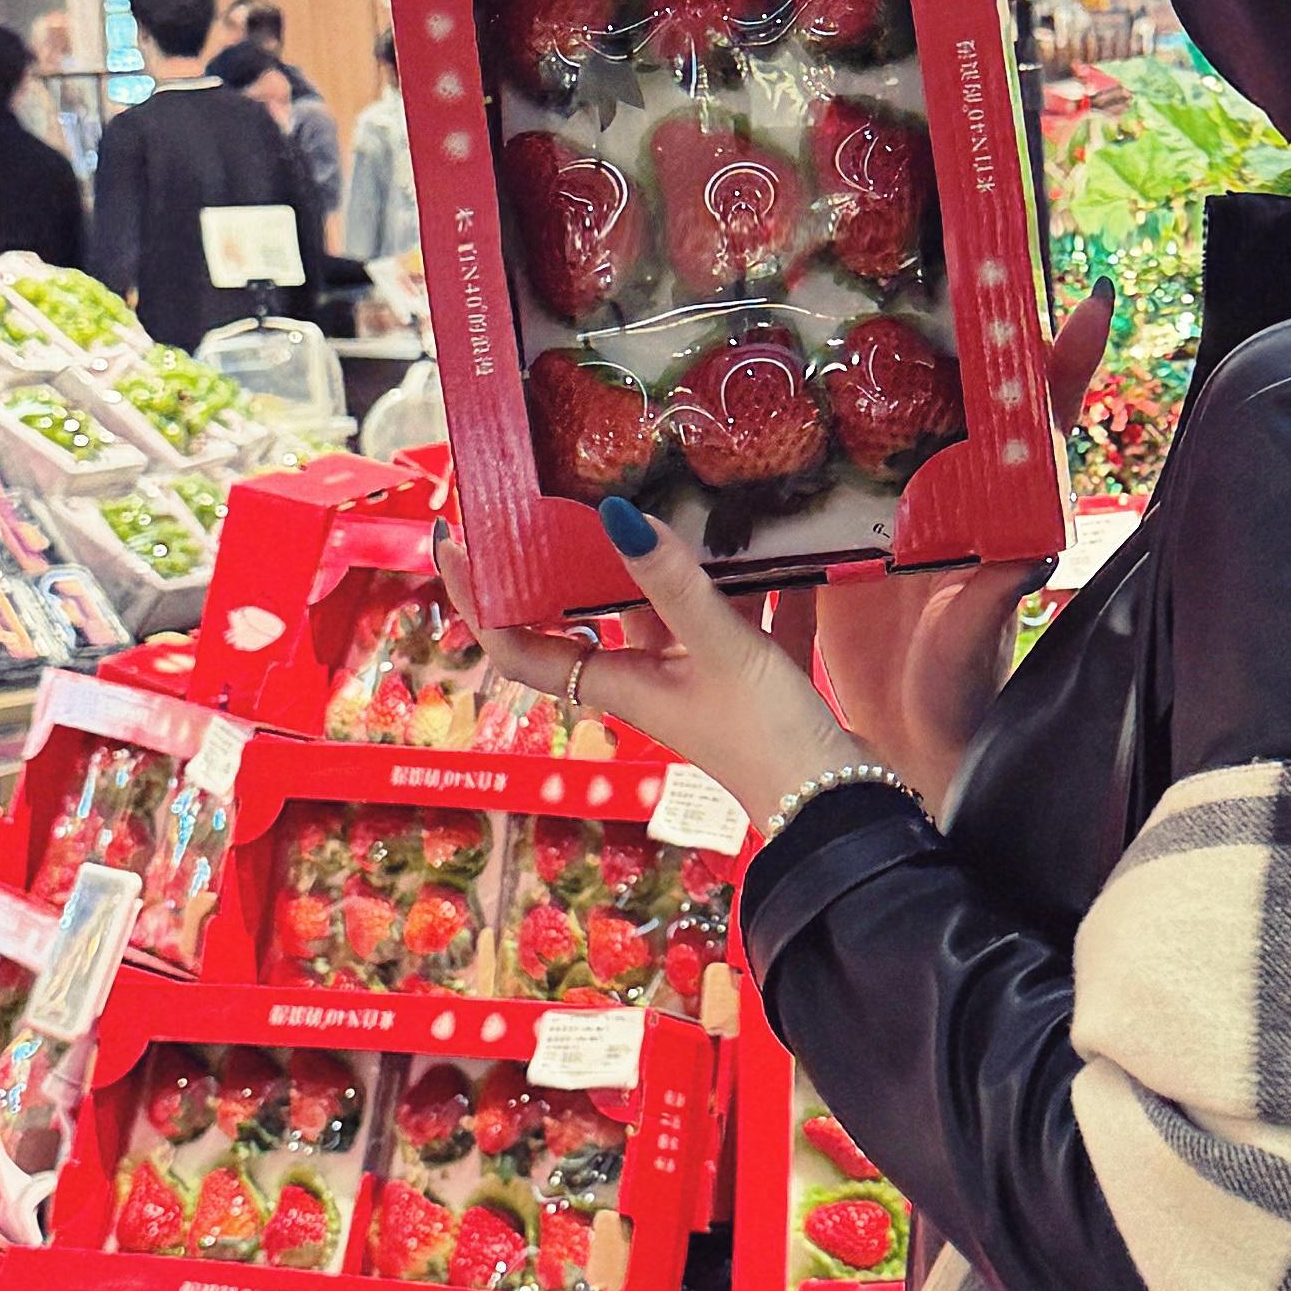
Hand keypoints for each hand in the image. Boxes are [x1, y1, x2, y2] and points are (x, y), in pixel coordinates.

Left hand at [439, 511, 859, 835]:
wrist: (838, 803)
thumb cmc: (767, 736)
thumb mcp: (720, 650)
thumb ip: (673, 584)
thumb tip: (613, 514)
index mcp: (617, 683)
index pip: (519, 645)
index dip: (478, 599)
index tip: (452, 540)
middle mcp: (643, 677)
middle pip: (585, 611)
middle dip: (564, 556)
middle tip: (550, 489)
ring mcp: (693, 674)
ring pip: (657, 603)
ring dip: (650, 556)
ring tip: (648, 487)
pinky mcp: (741, 671)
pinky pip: (724, 609)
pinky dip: (731, 575)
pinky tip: (755, 530)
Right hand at [810, 288, 1116, 815]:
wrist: (897, 756)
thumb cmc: (960, 699)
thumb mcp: (975, 642)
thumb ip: (994, 593)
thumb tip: (1032, 545)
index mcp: (998, 512)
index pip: (1044, 421)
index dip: (1068, 359)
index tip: (1093, 292)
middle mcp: (949, 497)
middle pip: (955, 399)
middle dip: (949, 330)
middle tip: (934, 252)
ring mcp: (888, 515)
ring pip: (882, 427)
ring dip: (864, 375)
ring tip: (832, 301)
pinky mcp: (830, 543)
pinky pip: (812, 484)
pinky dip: (791, 448)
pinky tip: (756, 404)